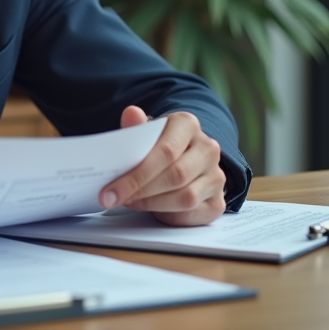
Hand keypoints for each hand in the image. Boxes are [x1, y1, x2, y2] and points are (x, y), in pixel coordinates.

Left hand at [99, 107, 226, 225]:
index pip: (165, 152)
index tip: (110, 191)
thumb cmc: (157, 146)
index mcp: (187, 125)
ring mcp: (217, 176)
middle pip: (176, 176)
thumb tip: (131, 113)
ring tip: (131, 202)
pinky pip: (192, 214)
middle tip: (115, 199)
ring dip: (152, 204)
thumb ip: (135, 127)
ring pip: (186, 198)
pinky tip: (152, 210)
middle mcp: (208, 149)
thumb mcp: (144, 134)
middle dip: (141, 191)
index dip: (137, 174)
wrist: (181, 157)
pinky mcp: (218, 202)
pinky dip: (168, 216)